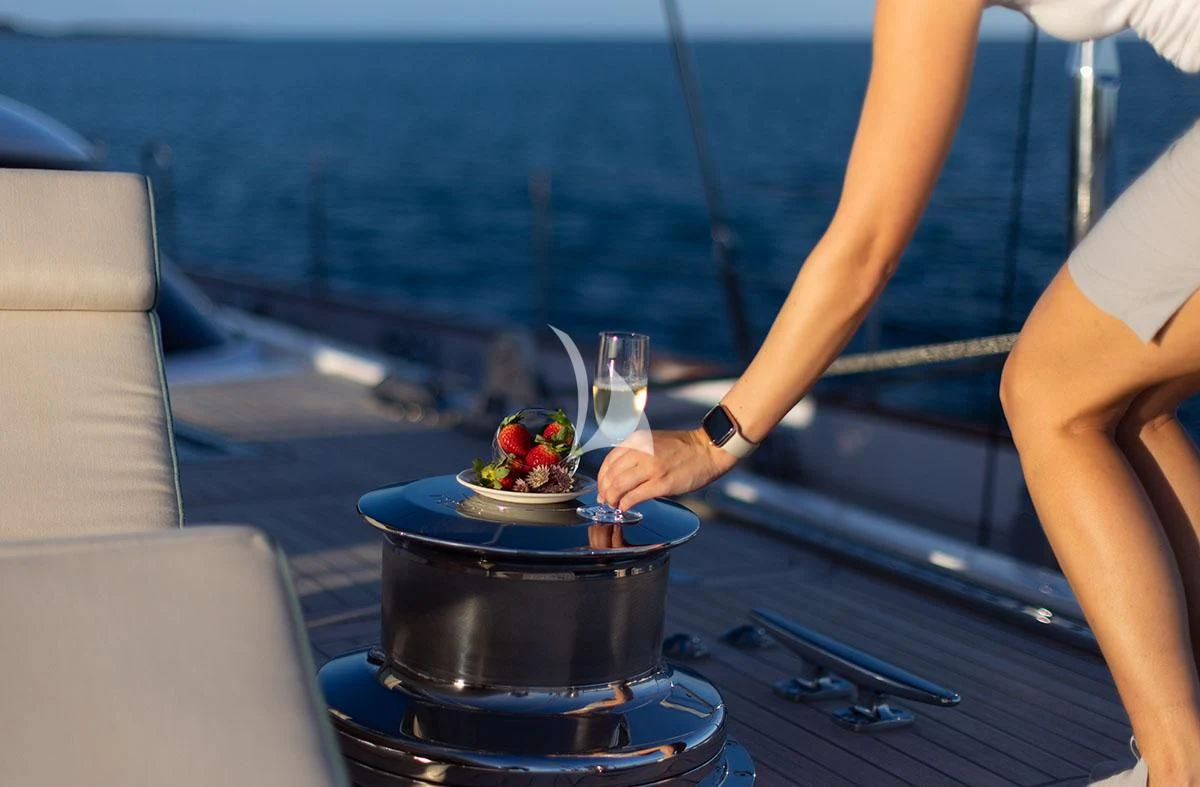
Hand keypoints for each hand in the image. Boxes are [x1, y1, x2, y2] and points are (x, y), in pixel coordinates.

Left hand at [597, 429, 737, 511]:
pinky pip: (634, 496)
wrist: (707, 449)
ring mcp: (651, 467)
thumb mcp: (653, 442)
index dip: (602, 478)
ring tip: (615, 505)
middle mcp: (641, 452)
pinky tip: (626, 508)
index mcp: (637, 440)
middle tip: (606, 500)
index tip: (603, 488)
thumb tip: (618, 475)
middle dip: (605, 491)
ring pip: (619, 486)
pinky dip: (626, 504)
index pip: (609, 461)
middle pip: (611, 475)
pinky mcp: (662, 483)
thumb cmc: (684, 448)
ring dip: (613, 499)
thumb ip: (635, 454)